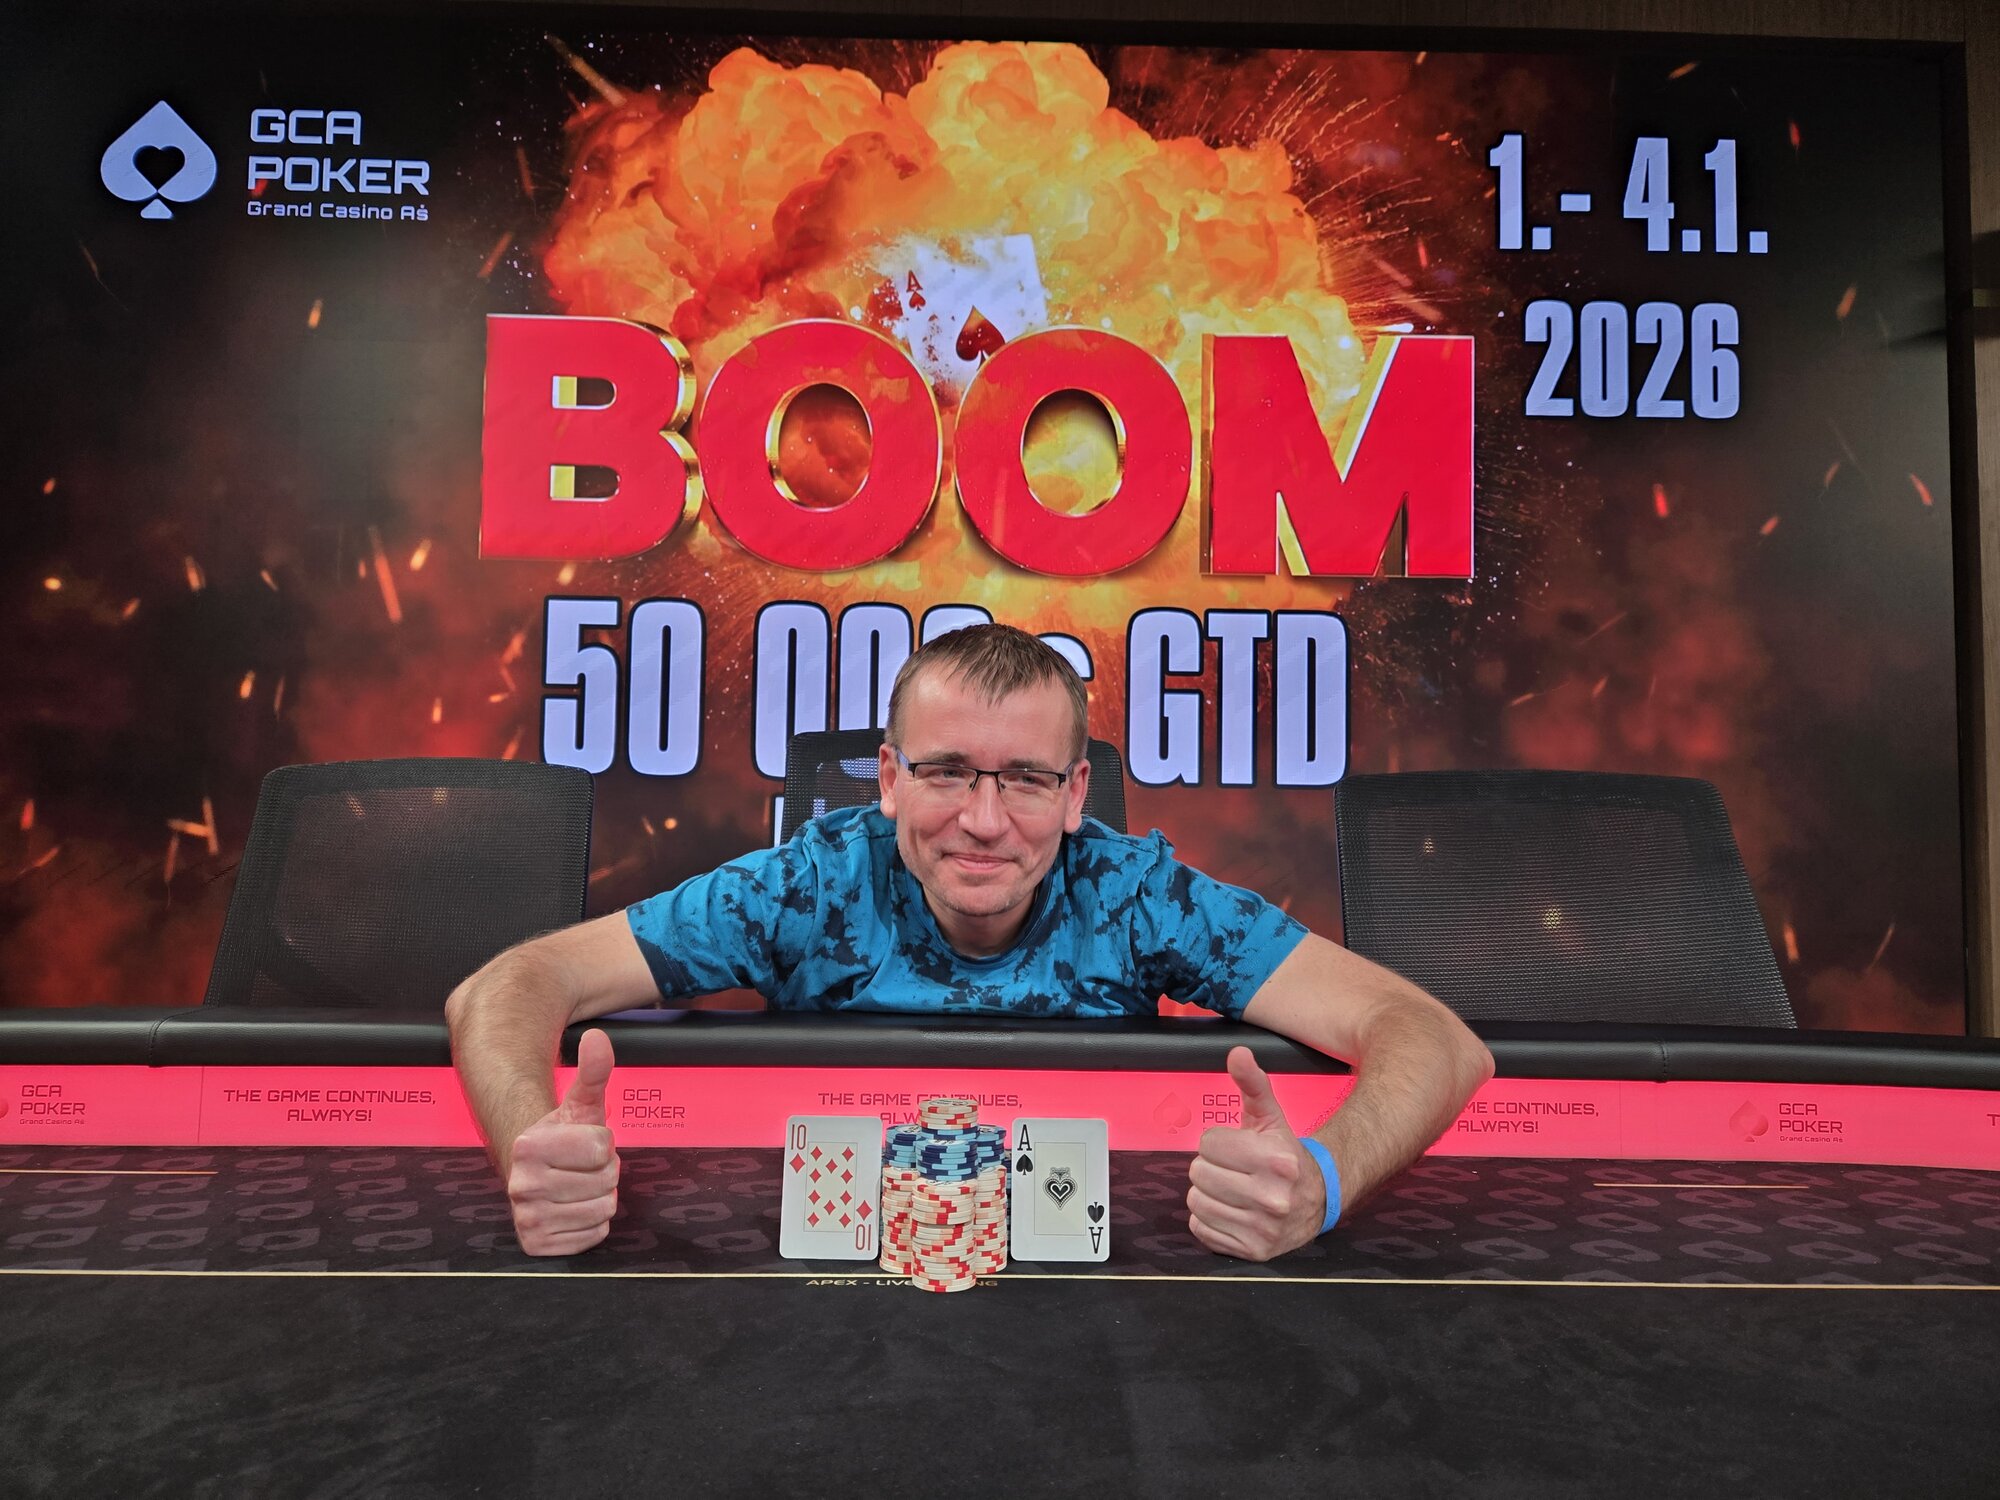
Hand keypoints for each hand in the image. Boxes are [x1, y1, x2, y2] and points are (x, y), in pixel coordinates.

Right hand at [506, 1028, 620, 1255]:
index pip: (601, 1146)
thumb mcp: (580, 1103)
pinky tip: (573, 1208)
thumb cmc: (564, 1137)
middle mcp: (520, 1184)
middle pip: (606, 1180)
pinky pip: (594, 1235)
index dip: (603, 1142)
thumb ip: (593, 1071)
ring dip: (600, 1197)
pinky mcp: (537, 1245)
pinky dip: (592, 1223)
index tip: (583, 1141)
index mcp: (527, 1145)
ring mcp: (527, 1217)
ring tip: (579, 1184)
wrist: (537, 1174)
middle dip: (604, 1171)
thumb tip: (597, 1037)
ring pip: (603, 1209)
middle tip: (583, 1166)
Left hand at [1186, 1045, 1326, 1261]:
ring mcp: (1263, 1227)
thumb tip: (1237, 1053)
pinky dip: (1209, 1219)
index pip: (1208, 1143)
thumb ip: (1253, 1084)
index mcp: (1277, 1160)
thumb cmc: (1283, 1155)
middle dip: (1210, 1167)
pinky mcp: (1253, 1251)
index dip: (1218, 1142)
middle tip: (1233, 1170)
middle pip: (1198, 1173)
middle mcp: (1273, 1197)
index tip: (1236, 1148)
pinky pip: (1201, 1229)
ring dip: (1207, 1193)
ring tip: (1231, 1189)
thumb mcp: (1270, 1118)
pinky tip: (1231, 1210)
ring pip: (1196, 1201)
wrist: (1316, 1200)